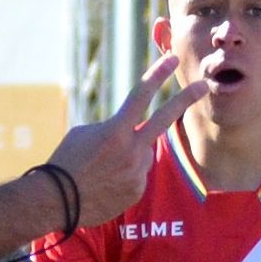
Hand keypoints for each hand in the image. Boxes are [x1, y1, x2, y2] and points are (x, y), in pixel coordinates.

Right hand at [51, 58, 189, 229]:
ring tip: (103, 168)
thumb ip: (114, 128)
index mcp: (115, 130)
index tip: (173, 59)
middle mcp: (131, 150)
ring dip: (129, 155)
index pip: (141, 95)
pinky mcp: (137, 190)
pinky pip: (137, 175)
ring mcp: (137, 172)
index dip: (158, 74)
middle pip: (165, 119)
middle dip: (186, 99)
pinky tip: (105, 183)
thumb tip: (132, 134)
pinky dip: (124, 175)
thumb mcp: (85, 133)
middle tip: (204, 85)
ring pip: (143, 153)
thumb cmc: (66, 161)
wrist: (56, 201)